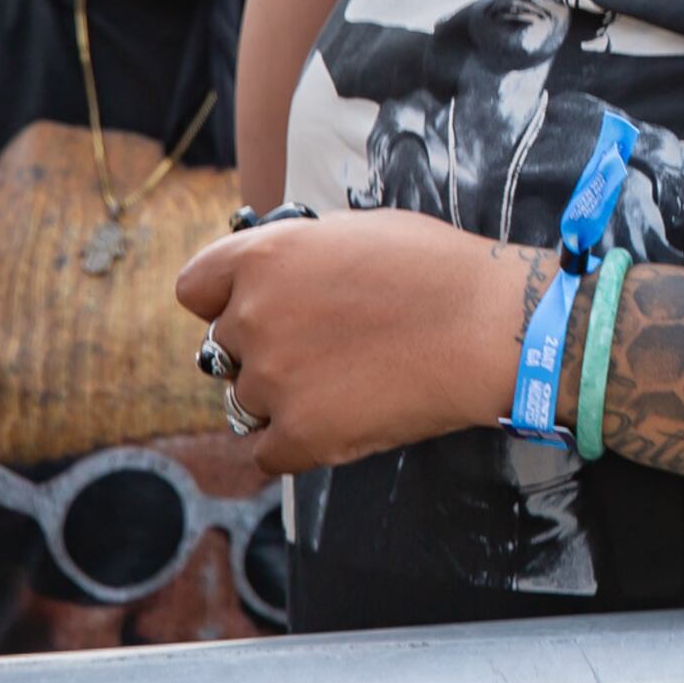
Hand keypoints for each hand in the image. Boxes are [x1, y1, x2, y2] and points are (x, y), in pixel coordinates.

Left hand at [173, 210, 538, 474]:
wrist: (488, 328)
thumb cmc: (438, 271)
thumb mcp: (358, 230)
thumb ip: (299, 254)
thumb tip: (278, 275)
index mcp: (265, 258)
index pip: (195, 288)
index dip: (224, 299)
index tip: (253, 308)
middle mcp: (254, 318)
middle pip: (225, 348)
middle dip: (265, 348)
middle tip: (323, 347)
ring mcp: (273, 381)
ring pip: (246, 401)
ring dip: (283, 396)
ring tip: (345, 381)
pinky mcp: (300, 436)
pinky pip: (267, 452)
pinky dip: (298, 443)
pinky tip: (341, 419)